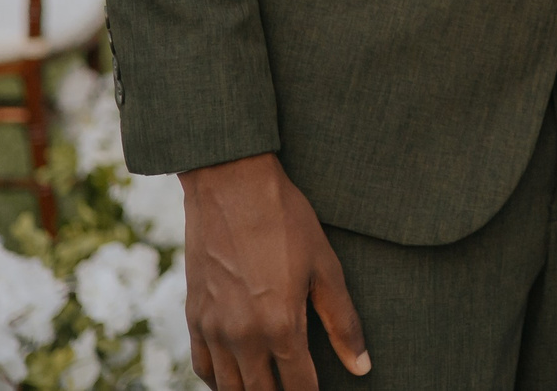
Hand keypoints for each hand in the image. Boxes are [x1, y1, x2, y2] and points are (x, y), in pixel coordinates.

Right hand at [178, 152, 368, 390]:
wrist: (232, 187)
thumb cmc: (287, 222)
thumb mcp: (325, 268)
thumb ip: (343, 322)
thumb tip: (362, 367)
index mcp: (280, 325)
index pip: (300, 387)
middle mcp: (242, 335)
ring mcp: (213, 328)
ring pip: (230, 388)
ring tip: (269, 390)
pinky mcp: (194, 317)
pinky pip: (203, 368)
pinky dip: (218, 382)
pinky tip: (235, 380)